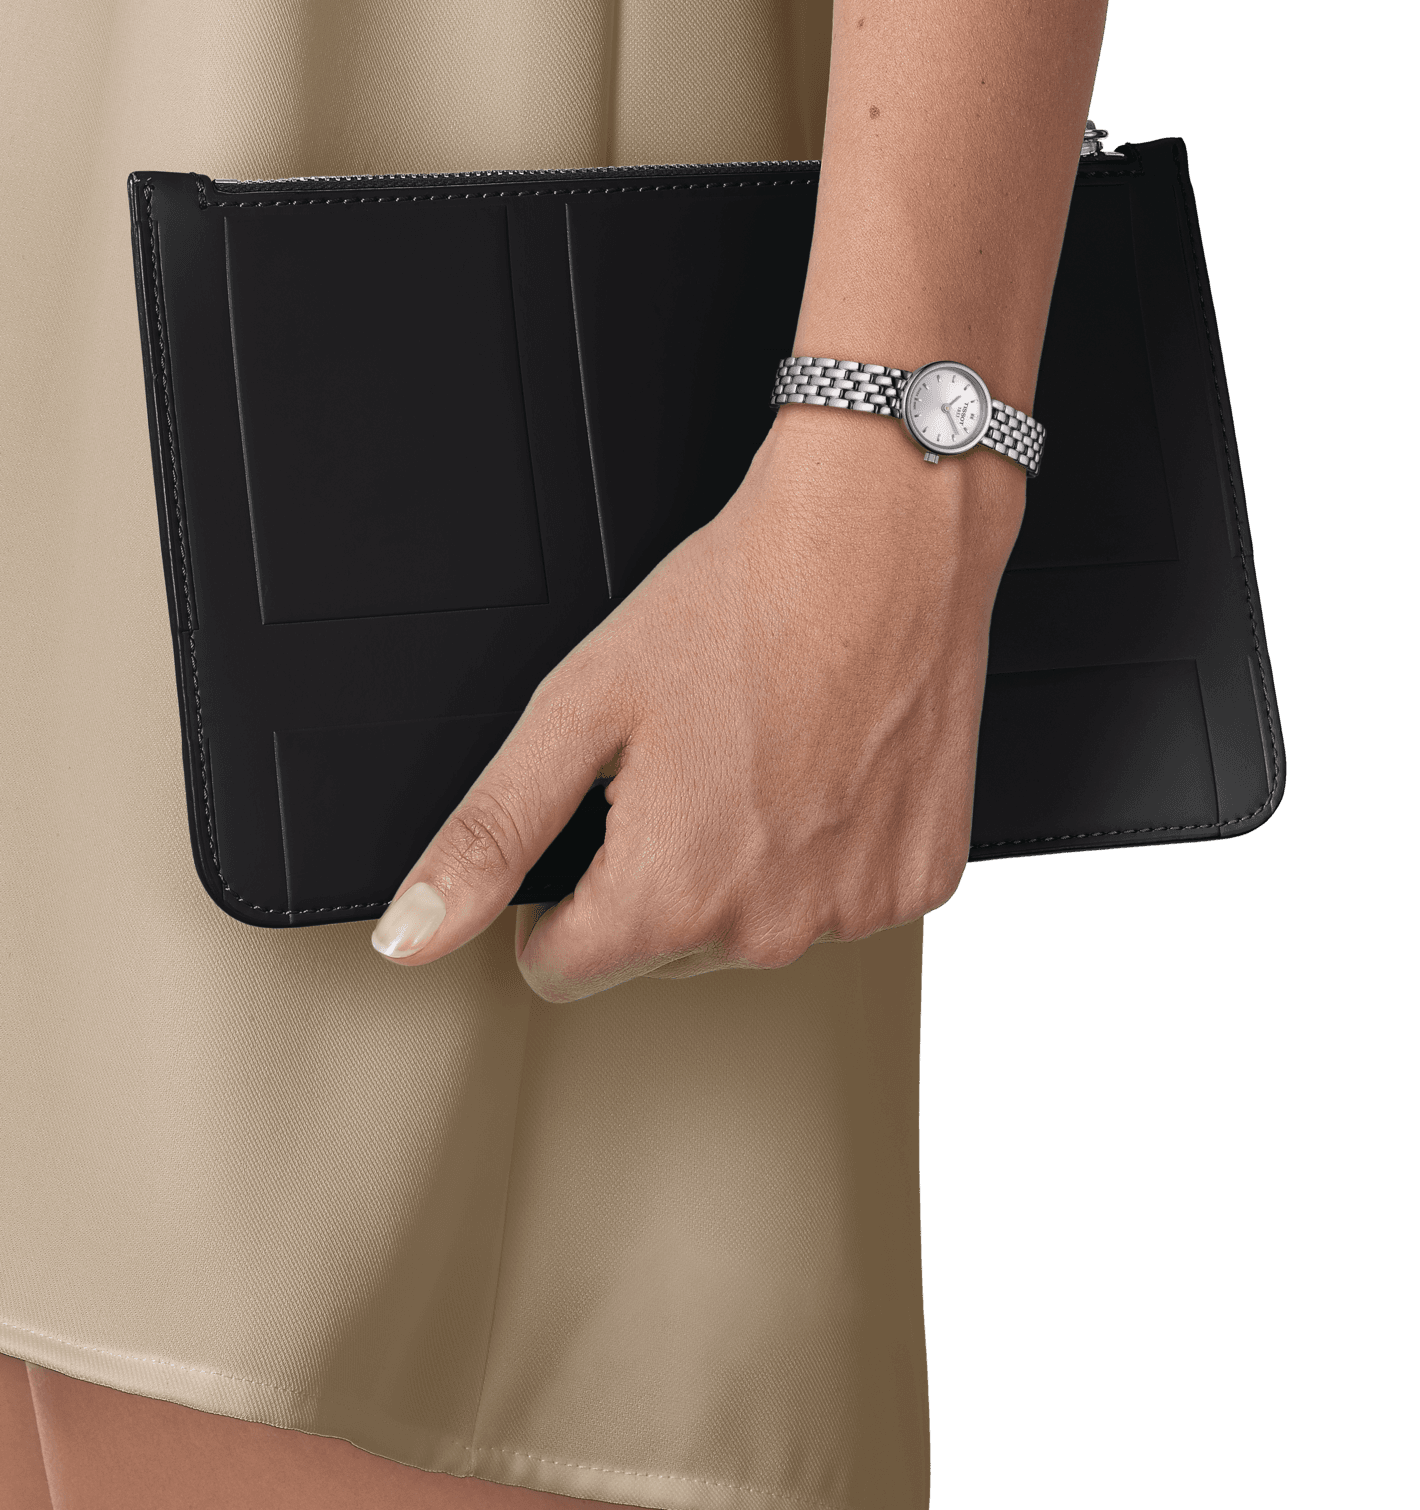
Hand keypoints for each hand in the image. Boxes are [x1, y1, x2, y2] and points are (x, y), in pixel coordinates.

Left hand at [370, 408, 1025, 1001]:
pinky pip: (845, 899)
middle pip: (663, 949)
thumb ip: (490, 836)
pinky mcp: (920, 883)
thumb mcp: (578, 708)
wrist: (881, 540)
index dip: (558, 895)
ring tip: (768, 755)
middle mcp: (767, 931)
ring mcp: (855, 913)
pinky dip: (832, 850)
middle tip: (693, 761)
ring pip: (757, 927)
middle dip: (661, 873)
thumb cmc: (738, 606)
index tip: (598, 814)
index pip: (560, 969)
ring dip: (750, 863)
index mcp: (666, 899)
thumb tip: (409, 938)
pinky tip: (832, 769)